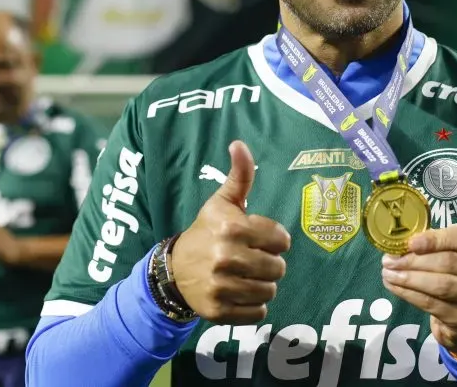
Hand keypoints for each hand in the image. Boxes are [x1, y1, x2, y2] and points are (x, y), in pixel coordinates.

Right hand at [171, 140, 290, 322]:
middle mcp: (226, 257)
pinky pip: (258, 313)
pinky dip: (253, 306)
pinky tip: (239, 293)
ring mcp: (221, 286)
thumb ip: (239, 175)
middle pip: (278, 268)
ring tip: (247, 276)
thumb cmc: (206, 232)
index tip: (259, 239)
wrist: (174, 270)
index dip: (274, 240)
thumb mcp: (222, 202)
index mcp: (232, 228)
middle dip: (270, 264)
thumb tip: (239, 144)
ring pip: (270, 291)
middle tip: (253, 259)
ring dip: (263, 285)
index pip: (281, 240)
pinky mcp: (219, 312)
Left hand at [381, 224, 456, 356]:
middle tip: (390, 260)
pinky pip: (434, 304)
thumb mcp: (454, 253)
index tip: (410, 243)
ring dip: (410, 278)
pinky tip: (396, 288)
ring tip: (388, 274)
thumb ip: (435, 244)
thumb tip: (403, 243)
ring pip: (442, 285)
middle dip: (415, 260)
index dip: (436, 239)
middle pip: (450, 262)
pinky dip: (411, 295)